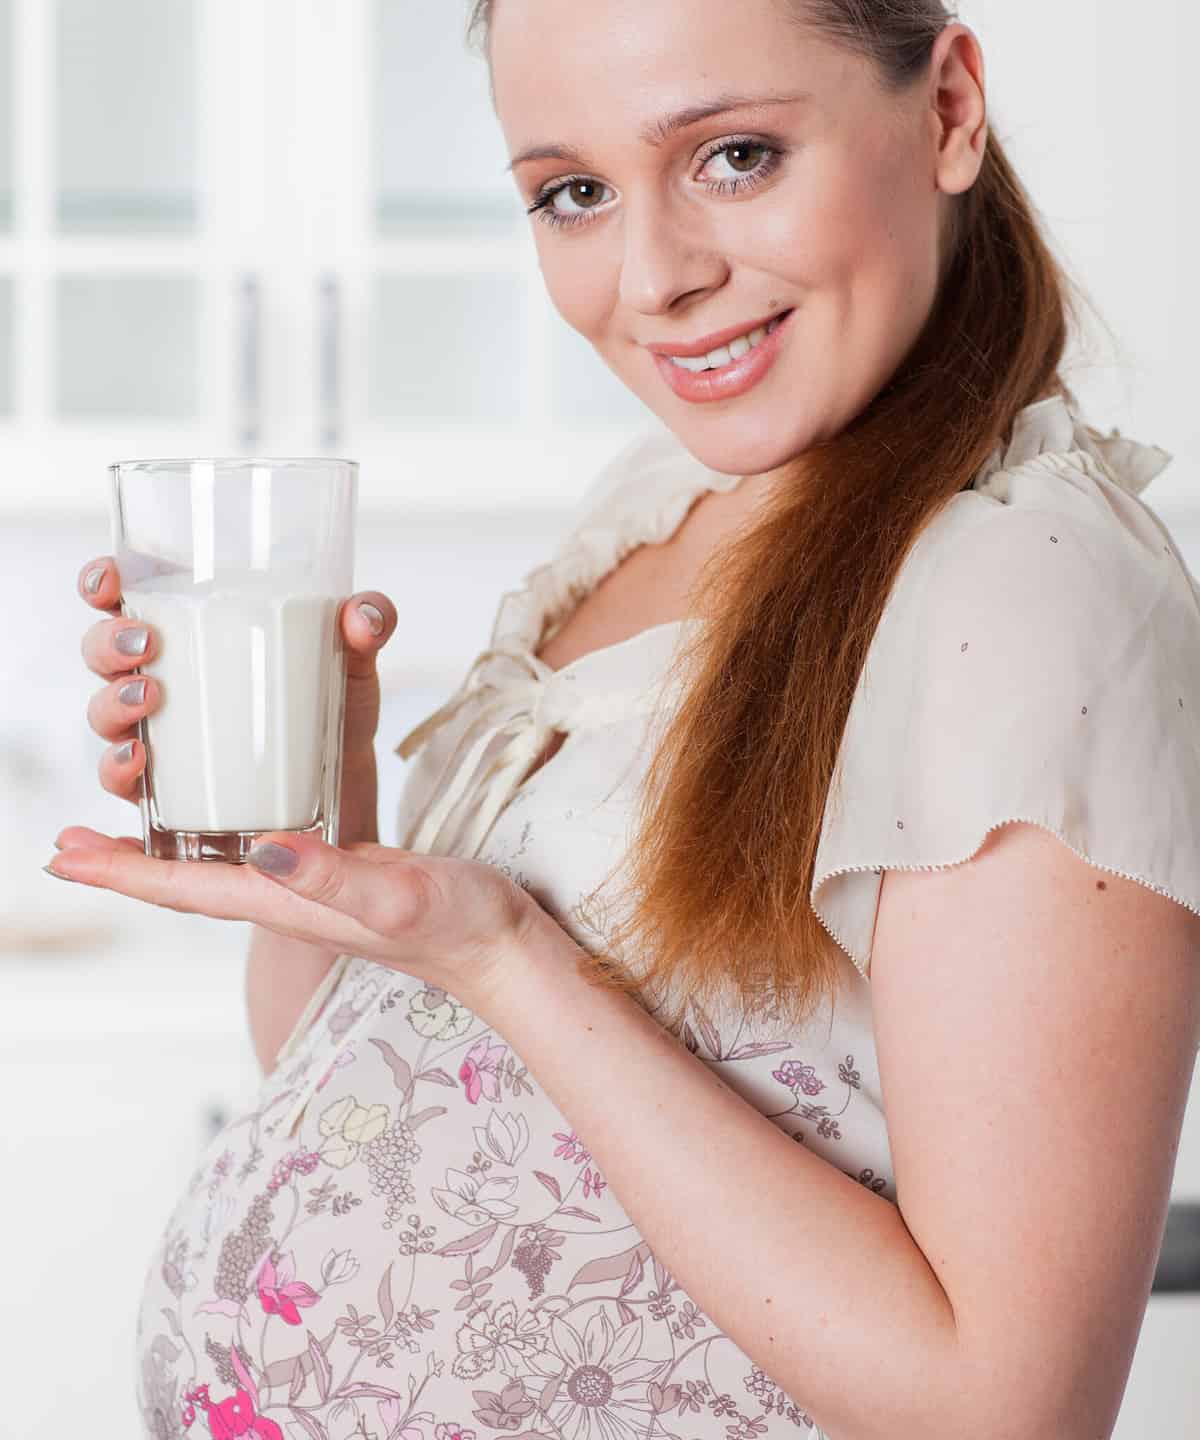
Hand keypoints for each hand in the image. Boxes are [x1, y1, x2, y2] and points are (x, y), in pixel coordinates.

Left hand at [44, 827, 544, 1020]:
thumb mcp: (399, 895)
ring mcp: (313, 890)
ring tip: (126, 829)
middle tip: (68, 841)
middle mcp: (289, 899)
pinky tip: (231, 822)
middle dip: (124, 864)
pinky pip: (260, 856)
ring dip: (164, 852)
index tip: (63, 853)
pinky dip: (224, 837)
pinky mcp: (340, 875)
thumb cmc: (461, 926)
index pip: (186, 887)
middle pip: (186, 881)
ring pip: (217, 869)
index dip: (122, 871)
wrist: (502, 948)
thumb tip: (261, 849)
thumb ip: (334, 877)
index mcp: (289, 903)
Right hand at [76, 557, 397, 845]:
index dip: (103, 582)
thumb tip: (363, 614)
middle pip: (102, 651)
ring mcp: (159, 734)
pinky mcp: (167, 788)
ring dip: (111, 702)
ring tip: (149, 696)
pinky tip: (141, 758)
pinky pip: (121, 780)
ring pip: (102, 712)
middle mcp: (161, 679)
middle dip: (106, 643)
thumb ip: (364, 628)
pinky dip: (118, 767)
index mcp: (193, 634)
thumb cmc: (331, 710)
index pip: (128, 597)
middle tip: (145, 644)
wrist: (344, 790)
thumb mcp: (352, 664)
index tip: (111, 578)